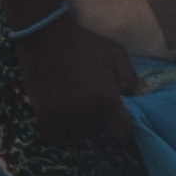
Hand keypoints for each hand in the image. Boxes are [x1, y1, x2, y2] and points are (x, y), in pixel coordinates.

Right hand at [7, 7, 141, 145]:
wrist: (46, 36)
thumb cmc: (83, 43)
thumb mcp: (115, 52)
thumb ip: (129, 74)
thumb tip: (131, 93)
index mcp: (106, 98)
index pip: (121, 131)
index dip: (121, 127)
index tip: (117, 119)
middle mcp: (86, 111)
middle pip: (99, 132)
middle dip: (100, 122)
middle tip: (95, 108)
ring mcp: (63, 115)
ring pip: (79, 136)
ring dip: (82, 128)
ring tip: (79, 114)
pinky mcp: (44, 115)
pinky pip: (56, 139)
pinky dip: (63, 135)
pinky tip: (64, 123)